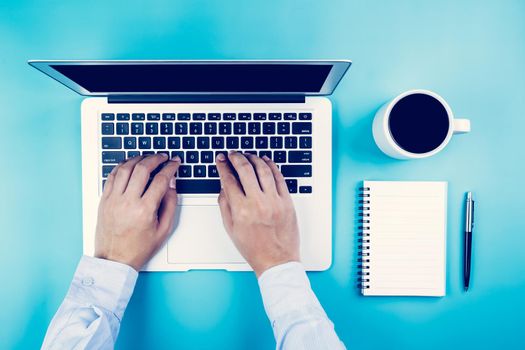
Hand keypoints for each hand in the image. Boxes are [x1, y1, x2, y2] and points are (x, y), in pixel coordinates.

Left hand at [94, 153, 180, 270]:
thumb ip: (170, 204)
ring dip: (138, 159)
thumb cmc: (139, 248)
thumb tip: (171, 184)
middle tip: (163, 157)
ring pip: (125, 168)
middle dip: (156, 159)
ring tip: (147, 158)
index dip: (171, 168)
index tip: (175, 163)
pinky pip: (112, 176)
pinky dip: (122, 166)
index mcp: (145, 210)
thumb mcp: (164, 230)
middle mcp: (128, 202)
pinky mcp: (104, 200)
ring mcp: (113, 200)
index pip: (161, 180)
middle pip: (142, 169)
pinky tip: (130, 164)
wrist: (115, 260)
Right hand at [215, 152, 299, 276]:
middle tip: (232, 154)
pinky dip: (271, 166)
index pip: (229, 180)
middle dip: (236, 158)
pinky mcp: (287, 202)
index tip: (220, 160)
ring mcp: (274, 201)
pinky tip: (265, 162)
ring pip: (263, 170)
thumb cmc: (254, 248)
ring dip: (254, 158)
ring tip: (248, 155)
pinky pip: (279, 178)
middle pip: (245, 170)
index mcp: (241, 210)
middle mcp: (258, 203)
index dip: (222, 166)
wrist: (276, 261)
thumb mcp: (231, 229)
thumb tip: (223, 186)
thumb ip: (225, 205)